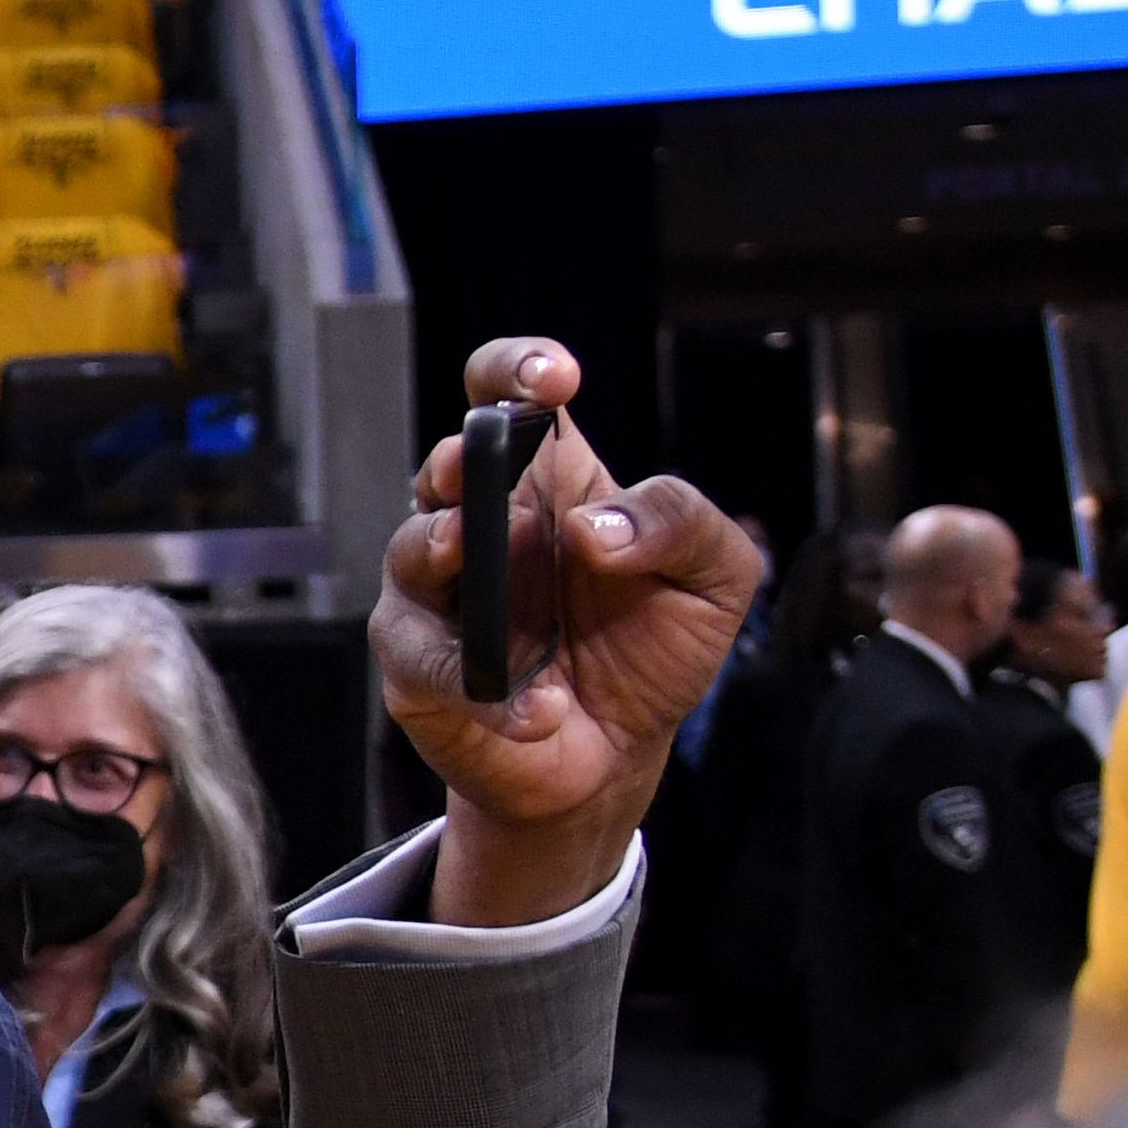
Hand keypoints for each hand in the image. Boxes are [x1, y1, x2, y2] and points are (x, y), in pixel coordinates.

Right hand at [374, 337, 762, 927]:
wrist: (617, 759)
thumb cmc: (653, 651)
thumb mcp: (714, 576)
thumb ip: (683, 522)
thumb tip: (595, 527)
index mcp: (549, 485)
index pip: (507, 398)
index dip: (515, 369)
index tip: (551, 379)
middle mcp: (483, 527)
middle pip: (444, 464)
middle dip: (458, 459)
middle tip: (480, 466)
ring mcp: (441, 596)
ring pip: (413, 548)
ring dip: (444, 548)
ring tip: (474, 551)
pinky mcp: (417, 668)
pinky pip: (426, 659)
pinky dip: (482, 684)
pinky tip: (537, 705)